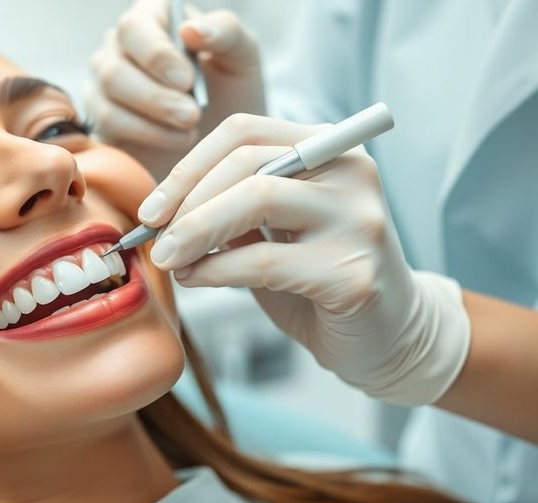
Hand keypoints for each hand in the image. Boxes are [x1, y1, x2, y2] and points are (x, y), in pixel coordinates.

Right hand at [86, 0, 264, 177]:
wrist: (225, 136)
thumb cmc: (231, 85)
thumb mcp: (241, 54)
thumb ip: (224, 32)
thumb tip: (190, 29)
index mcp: (149, 20)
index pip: (133, 28)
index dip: (156, 56)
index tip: (187, 81)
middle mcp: (118, 50)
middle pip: (112, 71)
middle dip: (155, 98)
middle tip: (192, 115)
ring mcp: (104, 89)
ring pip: (107, 106)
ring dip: (151, 123)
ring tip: (191, 130)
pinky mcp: (103, 125)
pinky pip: (108, 133)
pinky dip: (146, 139)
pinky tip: (177, 140)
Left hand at [140, 114, 470, 405]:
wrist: (385, 337)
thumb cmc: (315, 278)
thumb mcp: (269, 229)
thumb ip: (229, 205)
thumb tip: (160, 209)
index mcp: (328, 146)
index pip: (243, 131)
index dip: (187, 168)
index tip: (152, 209)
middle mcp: (351, 172)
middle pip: (247, 163)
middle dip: (185, 202)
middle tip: (152, 239)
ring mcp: (359, 219)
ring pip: (256, 200)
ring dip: (195, 231)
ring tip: (169, 259)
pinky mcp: (354, 272)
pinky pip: (263, 261)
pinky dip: (215, 269)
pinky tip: (196, 279)